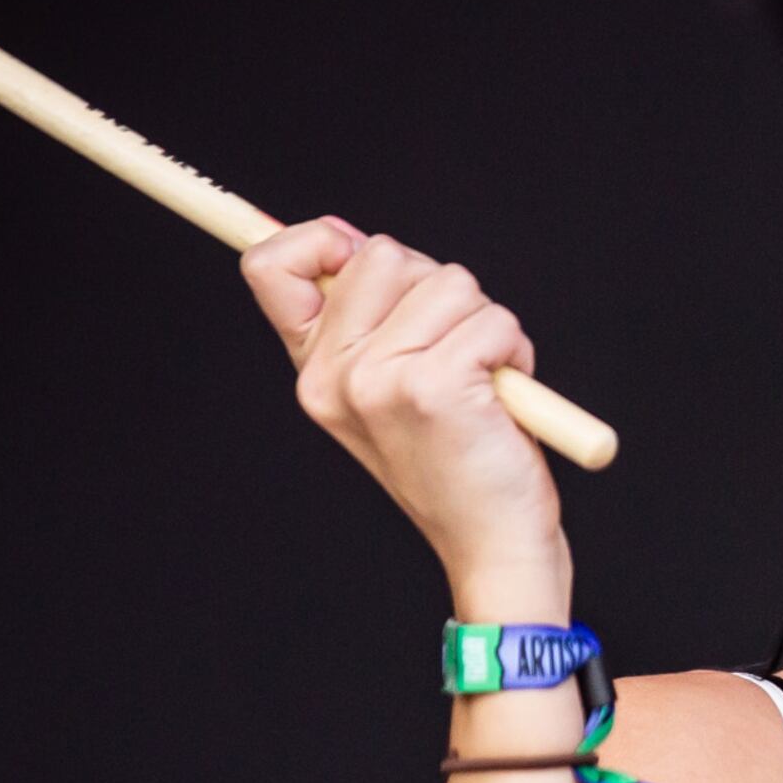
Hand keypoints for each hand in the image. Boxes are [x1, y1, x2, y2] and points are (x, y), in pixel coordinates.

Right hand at [244, 218, 567, 600]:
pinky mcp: (433, 387)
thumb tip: (347, 237)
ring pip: (450, 282)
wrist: (493, 545)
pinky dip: (514, 351)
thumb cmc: (458, 460)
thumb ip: (368, 314)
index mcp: (314, 370)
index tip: (356, 257)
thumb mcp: (391, 386)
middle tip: (454, 356)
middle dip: (439, 290)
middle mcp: (334, 375)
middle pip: (384, 254)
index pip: (269, 265)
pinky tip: (501, 399)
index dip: (317, 240)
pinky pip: (493, 320)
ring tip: (482, 384)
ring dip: (487, 324)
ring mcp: (378, 381)